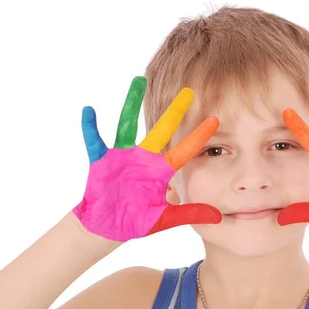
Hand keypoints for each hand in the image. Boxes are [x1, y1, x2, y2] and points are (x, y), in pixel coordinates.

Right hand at [73, 76, 221, 241]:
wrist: (108, 227)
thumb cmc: (137, 220)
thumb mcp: (165, 218)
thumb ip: (189, 214)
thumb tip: (219, 216)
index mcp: (160, 171)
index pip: (184, 151)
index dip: (198, 136)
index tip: (215, 120)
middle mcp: (143, 158)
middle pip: (161, 130)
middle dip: (174, 112)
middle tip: (188, 91)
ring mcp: (122, 156)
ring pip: (127, 124)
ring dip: (131, 103)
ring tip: (138, 81)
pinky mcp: (101, 160)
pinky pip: (94, 140)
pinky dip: (90, 127)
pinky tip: (88, 111)